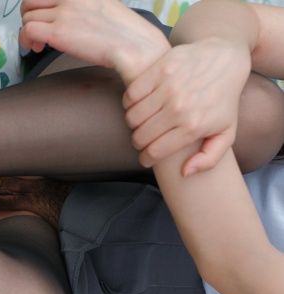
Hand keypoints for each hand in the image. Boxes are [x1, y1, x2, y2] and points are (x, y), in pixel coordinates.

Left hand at [19, 0, 168, 80]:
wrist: (133, 46)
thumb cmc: (122, 32)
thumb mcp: (101, 3)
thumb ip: (80, 4)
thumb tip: (64, 14)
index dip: (39, 6)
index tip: (44, 17)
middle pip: (30, 1)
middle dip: (28, 17)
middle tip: (37, 32)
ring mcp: (63, 13)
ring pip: (27, 18)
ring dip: (29, 32)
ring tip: (40, 44)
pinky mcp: (58, 32)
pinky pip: (28, 30)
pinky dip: (27, 40)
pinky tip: (38, 48)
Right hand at [123, 38, 251, 175]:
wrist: (225, 59)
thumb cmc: (223, 99)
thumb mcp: (226, 132)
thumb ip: (209, 158)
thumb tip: (184, 172)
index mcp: (193, 126)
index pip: (155, 152)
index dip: (146, 158)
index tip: (146, 157)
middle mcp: (179, 108)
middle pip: (140, 136)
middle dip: (138, 142)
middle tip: (143, 139)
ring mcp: (168, 88)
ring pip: (132, 117)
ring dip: (133, 124)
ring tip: (142, 122)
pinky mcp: (159, 71)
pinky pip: (130, 96)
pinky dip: (129, 103)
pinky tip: (139, 104)